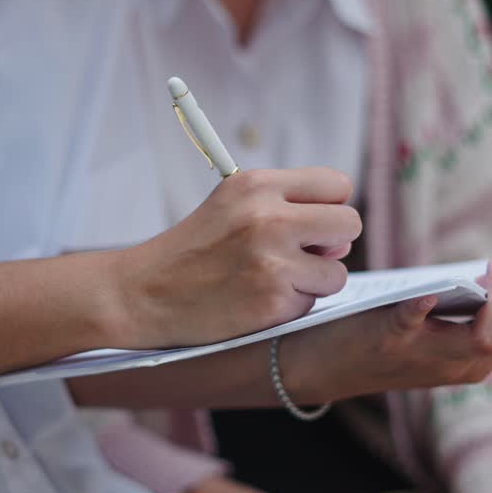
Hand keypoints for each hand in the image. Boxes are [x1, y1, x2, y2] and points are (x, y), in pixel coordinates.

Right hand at [113, 168, 360, 348]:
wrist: (142, 294)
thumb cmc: (191, 252)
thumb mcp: (230, 206)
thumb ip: (286, 207)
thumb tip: (340, 235)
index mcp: (257, 185)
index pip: (337, 184)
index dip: (329, 208)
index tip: (309, 225)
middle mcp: (268, 217)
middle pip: (349, 223)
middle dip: (332, 244)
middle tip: (300, 256)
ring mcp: (272, 261)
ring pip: (337, 271)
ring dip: (313, 282)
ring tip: (269, 281)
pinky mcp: (273, 301)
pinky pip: (313, 304)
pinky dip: (290, 307)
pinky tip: (256, 301)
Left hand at [280, 256, 491, 403]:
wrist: (319, 365)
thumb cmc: (375, 333)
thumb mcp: (428, 329)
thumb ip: (455, 308)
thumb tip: (481, 269)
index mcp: (473, 360)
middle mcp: (458, 366)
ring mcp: (426, 358)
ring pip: (485, 337)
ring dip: (491, 297)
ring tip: (479, 272)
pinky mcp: (389, 343)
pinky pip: (416, 326)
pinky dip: (423, 307)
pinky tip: (427, 292)